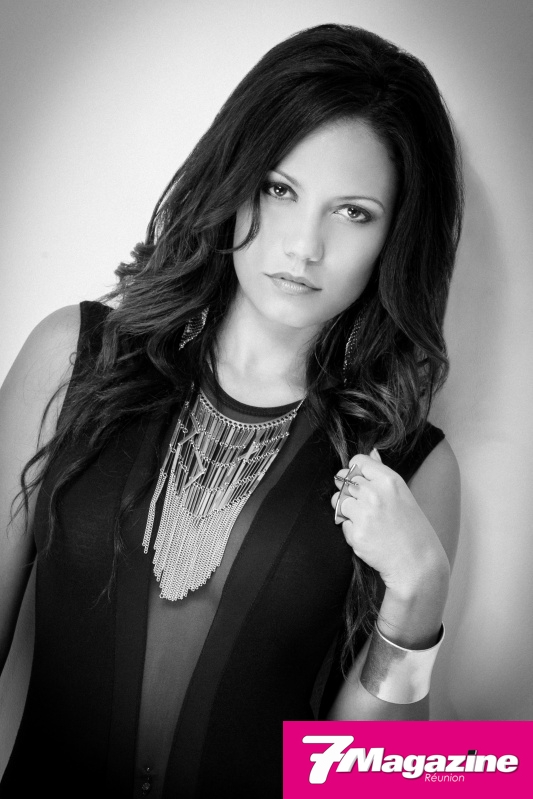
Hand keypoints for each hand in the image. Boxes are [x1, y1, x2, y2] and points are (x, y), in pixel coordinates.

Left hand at [331, 449, 449, 597]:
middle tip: (363, 506)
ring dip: (347, 510)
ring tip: (366, 521)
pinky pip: (343, 524)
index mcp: (389, 480)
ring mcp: (364, 513)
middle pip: (345, 480)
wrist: (417, 563)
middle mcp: (375, 493)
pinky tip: (369, 536)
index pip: (358, 461)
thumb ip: (382, 474)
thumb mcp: (403, 494)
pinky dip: (351, 530)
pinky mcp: (356, 533)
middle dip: (348, 491)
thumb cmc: (413, 529)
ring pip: (339, 501)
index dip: (355, 471)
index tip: (359, 482)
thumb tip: (372, 451)